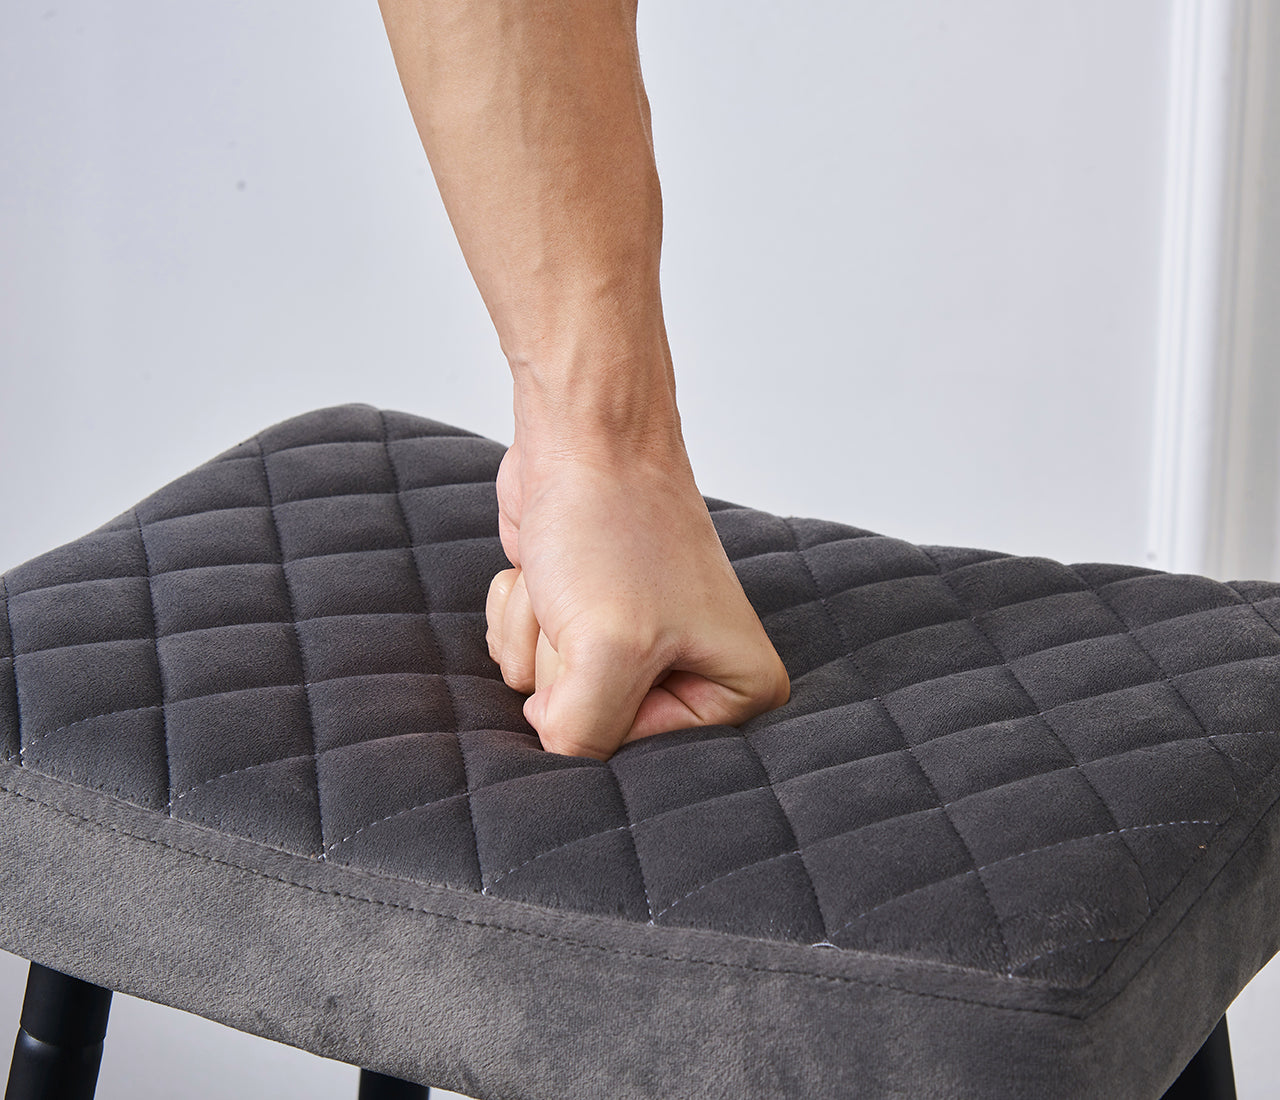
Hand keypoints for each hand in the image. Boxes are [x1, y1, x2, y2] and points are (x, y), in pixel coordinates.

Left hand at [485, 428, 789, 759]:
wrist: (584, 436)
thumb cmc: (617, 526)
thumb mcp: (608, 651)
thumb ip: (583, 738)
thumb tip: (552, 773)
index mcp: (738, 690)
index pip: (649, 762)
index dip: (607, 710)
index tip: (613, 648)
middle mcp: (693, 673)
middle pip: (594, 731)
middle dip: (567, 667)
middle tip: (593, 608)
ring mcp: (634, 647)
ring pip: (549, 695)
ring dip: (538, 637)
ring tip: (573, 583)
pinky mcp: (583, 622)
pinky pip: (526, 660)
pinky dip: (522, 615)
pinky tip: (549, 573)